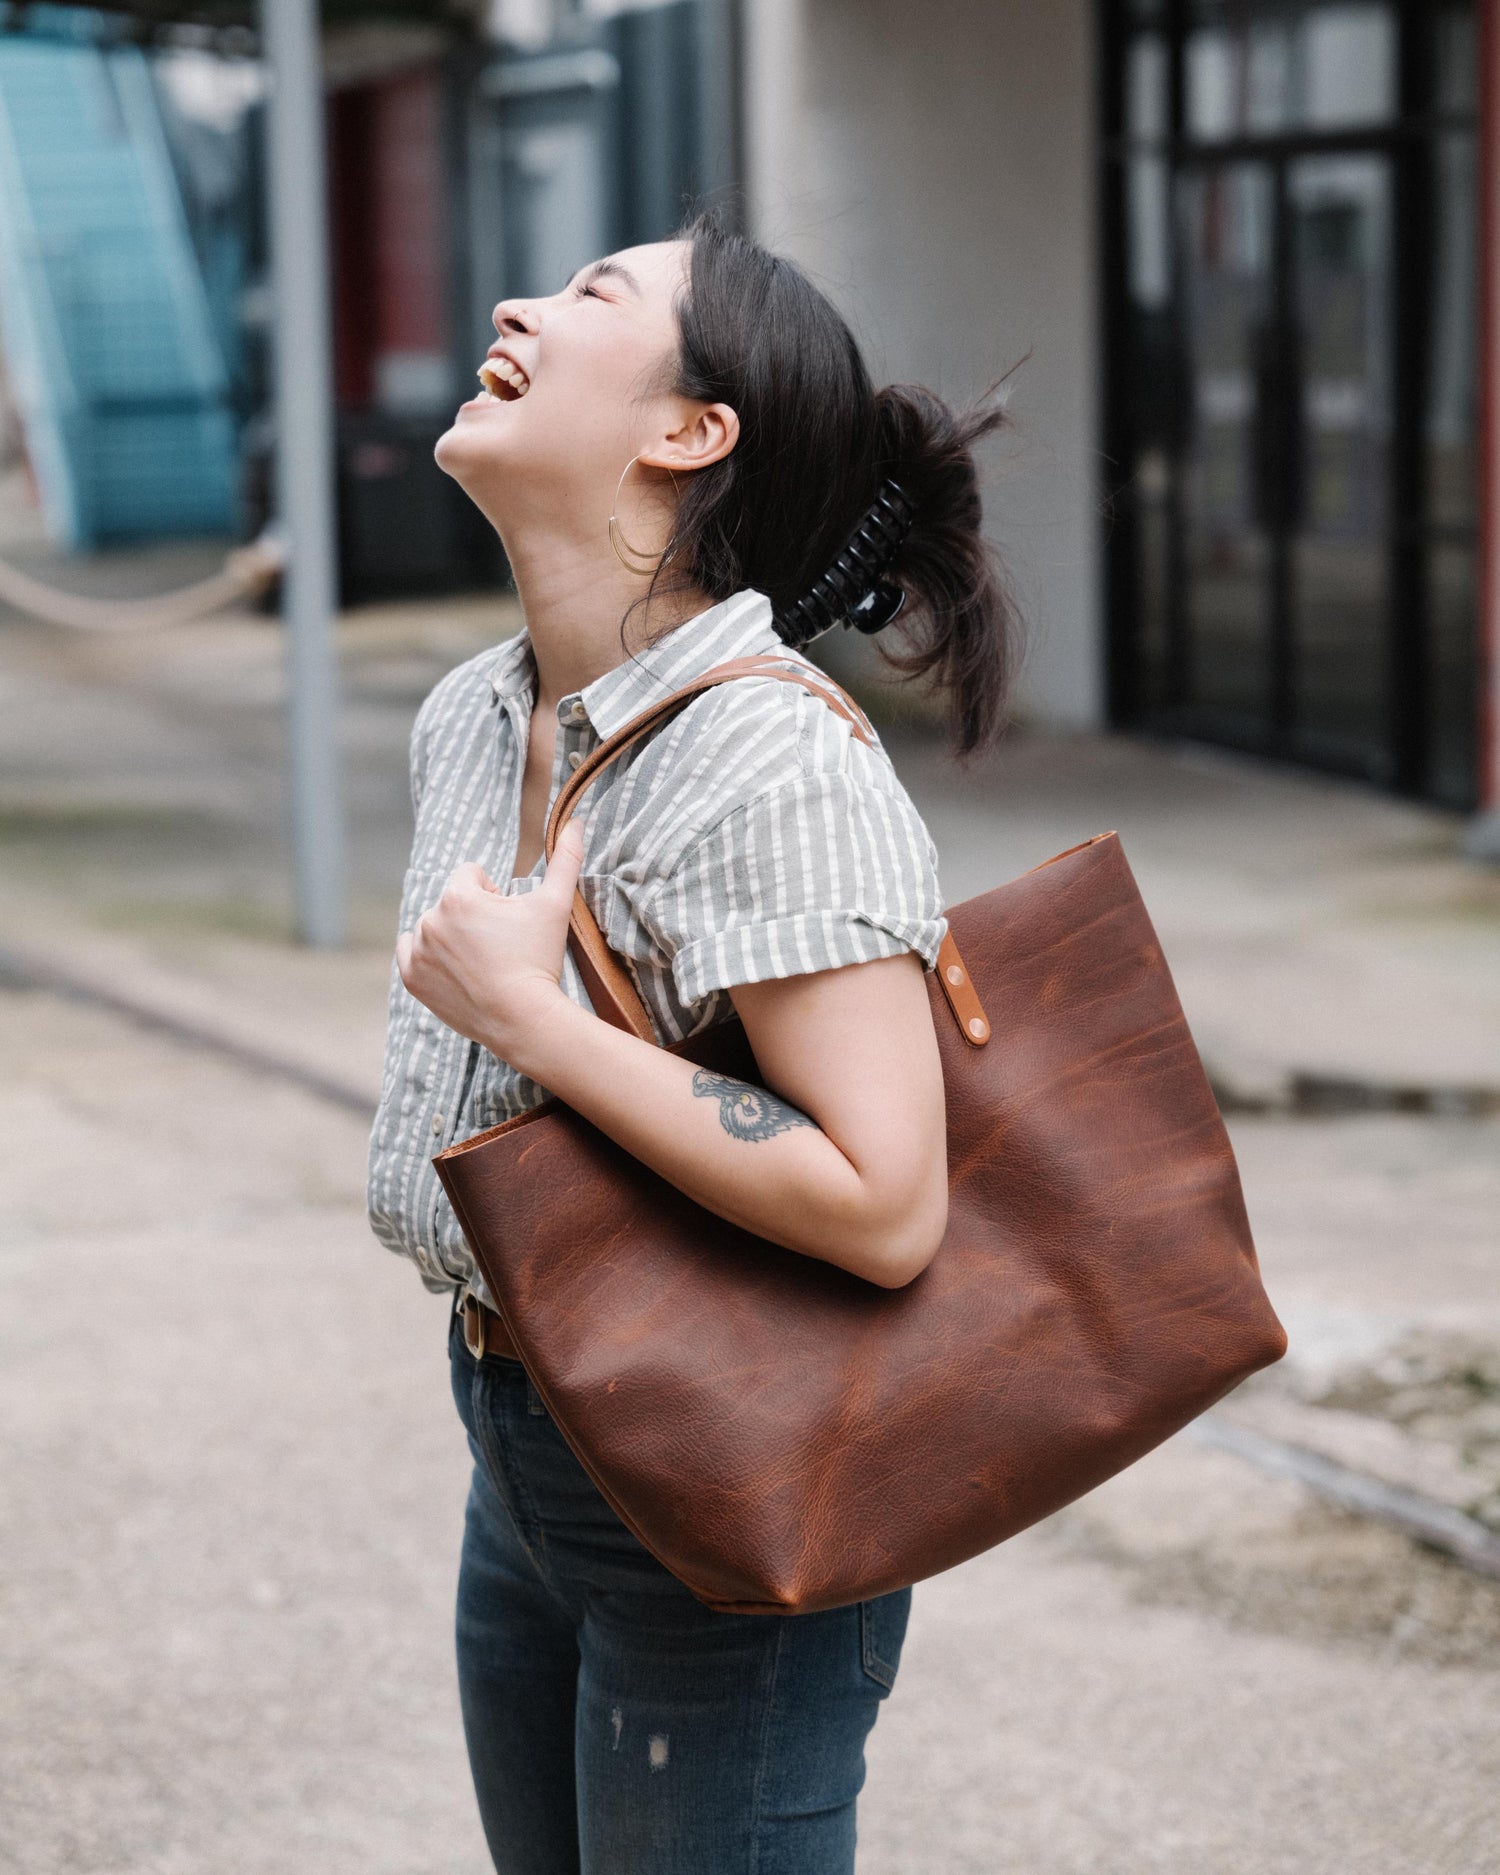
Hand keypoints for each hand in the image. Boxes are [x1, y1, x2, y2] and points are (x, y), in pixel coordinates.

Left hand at [396, 821, 585, 1065]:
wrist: (523, 1019)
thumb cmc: (538, 959)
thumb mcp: (554, 906)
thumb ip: (564, 860)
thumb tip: (577, 821)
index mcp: (458, 895)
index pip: (472, 876)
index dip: (494, 896)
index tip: (508, 924)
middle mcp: (430, 918)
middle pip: (453, 903)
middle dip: (473, 918)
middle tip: (499, 948)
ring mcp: (418, 950)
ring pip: (434, 927)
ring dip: (452, 936)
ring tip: (481, 963)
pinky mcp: (411, 978)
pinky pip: (412, 952)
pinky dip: (429, 958)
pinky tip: (458, 971)